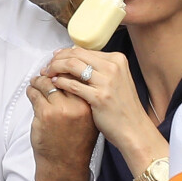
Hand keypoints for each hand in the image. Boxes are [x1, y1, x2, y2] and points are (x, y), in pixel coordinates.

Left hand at [27, 75, 98, 180]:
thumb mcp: (89, 120)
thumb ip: (84, 99)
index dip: (65, 68)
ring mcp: (60, 109)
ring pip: (46, 83)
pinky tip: (31, 91)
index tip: (58, 65)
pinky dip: (31, 90)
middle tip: (45, 70)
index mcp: (90, 105)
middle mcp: (78, 105)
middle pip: (61, 76)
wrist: (65, 167)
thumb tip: (71, 76)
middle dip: (51, 71)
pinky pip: (35, 94)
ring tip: (36, 81)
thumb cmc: (76, 143)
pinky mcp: (45, 114)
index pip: (77, 76)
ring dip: (38, 80)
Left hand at [41, 48, 168, 176]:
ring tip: (47, 74)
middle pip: (75, 55)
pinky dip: (60, 82)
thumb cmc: (122, 106)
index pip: (83, 50)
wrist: (134, 130)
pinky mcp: (99, 97)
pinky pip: (72, 84)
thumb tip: (72, 55)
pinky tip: (53, 85)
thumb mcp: (116, 80)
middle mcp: (113, 67)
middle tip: (47, 66)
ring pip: (72, 66)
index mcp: (117, 59)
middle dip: (57, 59)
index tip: (54, 57)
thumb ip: (98, 67)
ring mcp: (107, 82)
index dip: (65, 53)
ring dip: (55, 68)